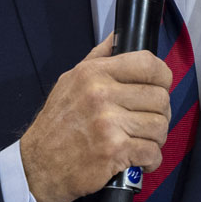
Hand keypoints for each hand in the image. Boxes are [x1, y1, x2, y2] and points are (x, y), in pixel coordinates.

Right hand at [19, 36, 172, 201]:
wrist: (38, 165)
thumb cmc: (57, 125)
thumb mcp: (70, 82)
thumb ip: (98, 58)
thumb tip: (118, 37)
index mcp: (94, 73)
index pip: (148, 64)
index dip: (162, 77)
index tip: (160, 88)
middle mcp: (101, 94)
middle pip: (160, 98)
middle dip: (159, 114)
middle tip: (145, 123)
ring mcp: (108, 123)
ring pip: (160, 126)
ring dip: (155, 139)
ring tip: (139, 141)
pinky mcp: (114, 151)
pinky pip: (152, 153)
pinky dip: (150, 161)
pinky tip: (136, 160)